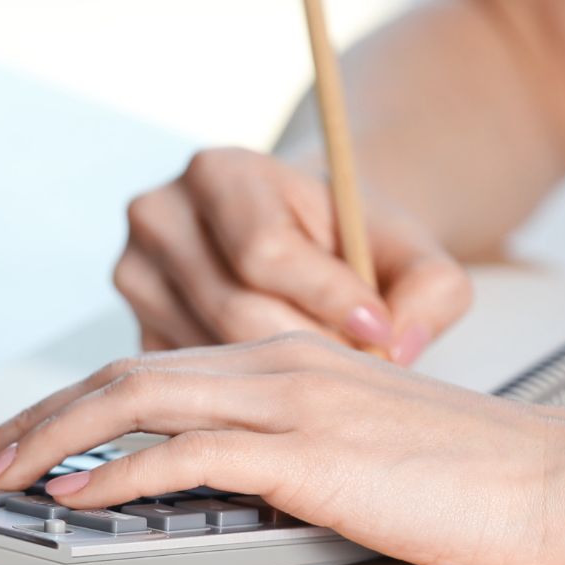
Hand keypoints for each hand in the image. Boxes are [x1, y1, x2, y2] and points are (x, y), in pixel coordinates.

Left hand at [0, 333, 564, 564]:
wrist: (564, 478)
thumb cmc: (469, 476)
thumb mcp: (359, 449)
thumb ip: (284, 448)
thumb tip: (219, 482)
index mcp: (281, 360)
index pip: (147, 371)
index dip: (67, 405)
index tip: (14, 442)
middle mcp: (273, 365)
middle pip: (120, 376)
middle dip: (32, 417)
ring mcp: (289, 402)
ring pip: (134, 399)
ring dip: (49, 438)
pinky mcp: (309, 452)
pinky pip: (188, 451)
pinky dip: (117, 470)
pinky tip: (75, 495)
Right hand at [114, 147, 471, 363]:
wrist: (306, 237)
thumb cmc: (354, 240)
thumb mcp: (410, 248)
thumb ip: (431, 288)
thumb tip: (396, 346)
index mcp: (218, 171)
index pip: (263, 251)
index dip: (330, 298)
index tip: (380, 326)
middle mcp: (159, 216)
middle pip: (235, 311)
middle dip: (309, 345)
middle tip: (360, 360)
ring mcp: (135, 277)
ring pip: (214, 358)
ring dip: (279, 377)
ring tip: (326, 367)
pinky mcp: (134, 332)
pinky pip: (194, 387)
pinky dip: (246, 392)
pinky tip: (283, 384)